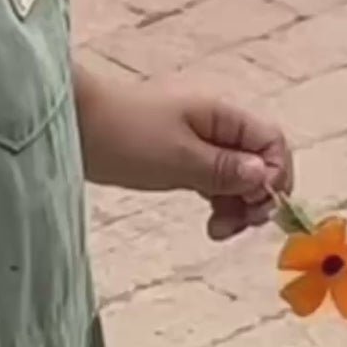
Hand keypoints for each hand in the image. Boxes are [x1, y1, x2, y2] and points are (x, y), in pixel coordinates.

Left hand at [77, 65, 292, 241]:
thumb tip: (263, 177)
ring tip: (218, 231)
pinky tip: (211, 223)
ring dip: (236, 204)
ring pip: (236, 175)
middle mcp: (215, 125)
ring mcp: (197, 141)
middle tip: (237, 226)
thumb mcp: (178, 158)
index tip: (257, 207)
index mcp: (222, 115)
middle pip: (258, 161)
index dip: (276, 175)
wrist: (71, 126)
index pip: (272, 142)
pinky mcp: (178, 158)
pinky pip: (213, 180)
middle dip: (256, 196)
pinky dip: (217, 201)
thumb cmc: (123, 136)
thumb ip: (224, 169)